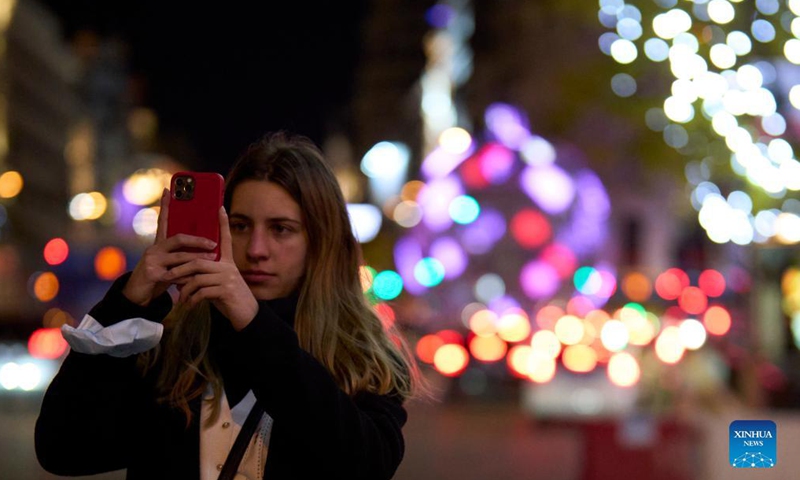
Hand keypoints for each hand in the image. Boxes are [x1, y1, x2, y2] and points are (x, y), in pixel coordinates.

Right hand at [122, 189, 218, 305]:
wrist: (138, 296)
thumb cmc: (158, 277)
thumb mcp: (170, 263)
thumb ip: (182, 255)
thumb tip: (207, 248)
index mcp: (159, 244)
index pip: (163, 221)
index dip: (166, 206)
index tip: (168, 190)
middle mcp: (154, 249)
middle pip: (178, 238)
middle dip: (198, 240)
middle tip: (214, 243)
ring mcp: (152, 260)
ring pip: (180, 256)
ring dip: (198, 257)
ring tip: (213, 258)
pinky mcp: (152, 273)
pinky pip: (175, 273)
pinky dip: (188, 275)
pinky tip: (197, 277)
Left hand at [163, 206, 258, 330]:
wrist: (246, 315)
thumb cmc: (229, 299)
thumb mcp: (218, 284)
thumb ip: (204, 277)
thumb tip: (182, 278)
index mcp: (228, 262)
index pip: (225, 238)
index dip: (223, 223)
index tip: (220, 207)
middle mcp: (229, 267)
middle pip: (199, 261)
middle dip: (180, 270)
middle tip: (168, 277)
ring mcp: (228, 278)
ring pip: (198, 278)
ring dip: (185, 288)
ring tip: (180, 297)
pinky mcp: (226, 290)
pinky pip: (202, 292)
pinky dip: (192, 299)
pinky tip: (189, 305)